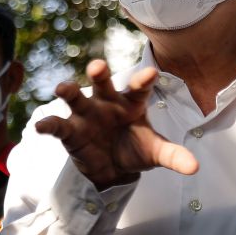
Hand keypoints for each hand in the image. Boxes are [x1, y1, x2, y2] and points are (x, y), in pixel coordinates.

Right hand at [35, 59, 198, 189]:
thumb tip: (195, 168)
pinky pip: (57, 125)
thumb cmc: (135, 149)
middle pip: (103, 83)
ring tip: (62, 88)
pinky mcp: (70, 131)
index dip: (144, 80)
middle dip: (99, 73)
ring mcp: (86, 114)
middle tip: (97, 66)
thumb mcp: (155, 153)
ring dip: (69, 91)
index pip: (139, 88)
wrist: (112, 168)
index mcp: (131, 103)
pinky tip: (40, 126)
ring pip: (76, 98)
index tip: (152, 73)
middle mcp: (107, 102)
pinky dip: (48, 124)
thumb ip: (172, 156)